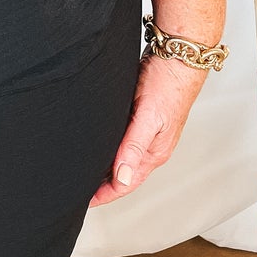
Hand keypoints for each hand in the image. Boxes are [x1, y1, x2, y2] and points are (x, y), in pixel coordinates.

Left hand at [87, 52, 210, 206]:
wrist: (179, 55)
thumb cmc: (169, 84)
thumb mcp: (149, 118)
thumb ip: (134, 148)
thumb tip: (123, 178)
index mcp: (155, 152)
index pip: (127, 184)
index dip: (105, 195)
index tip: (84, 201)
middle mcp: (151, 146)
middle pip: (124, 174)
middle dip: (102, 185)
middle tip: (77, 187)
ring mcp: (146, 132)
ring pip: (122, 157)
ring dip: (104, 166)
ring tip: (83, 169)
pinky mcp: (140, 116)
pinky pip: (122, 139)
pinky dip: (108, 146)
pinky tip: (95, 143)